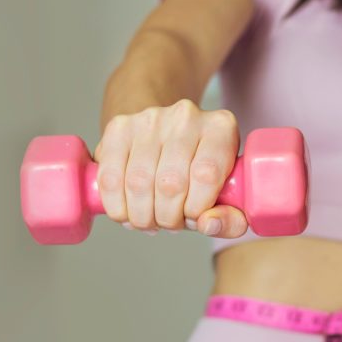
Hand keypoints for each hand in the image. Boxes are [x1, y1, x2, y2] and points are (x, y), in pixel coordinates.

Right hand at [93, 99, 247, 237]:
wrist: (167, 138)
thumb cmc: (200, 175)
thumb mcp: (227, 197)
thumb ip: (230, 219)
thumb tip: (208, 225)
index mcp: (221, 128)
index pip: (206, 175)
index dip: (196, 209)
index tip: (192, 218)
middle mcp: (186, 116)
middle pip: (171, 182)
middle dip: (168, 217)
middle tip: (170, 223)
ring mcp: (150, 118)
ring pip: (139, 183)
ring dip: (142, 216)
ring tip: (151, 220)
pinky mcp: (119, 127)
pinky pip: (110, 178)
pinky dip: (117, 207)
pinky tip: (128, 212)